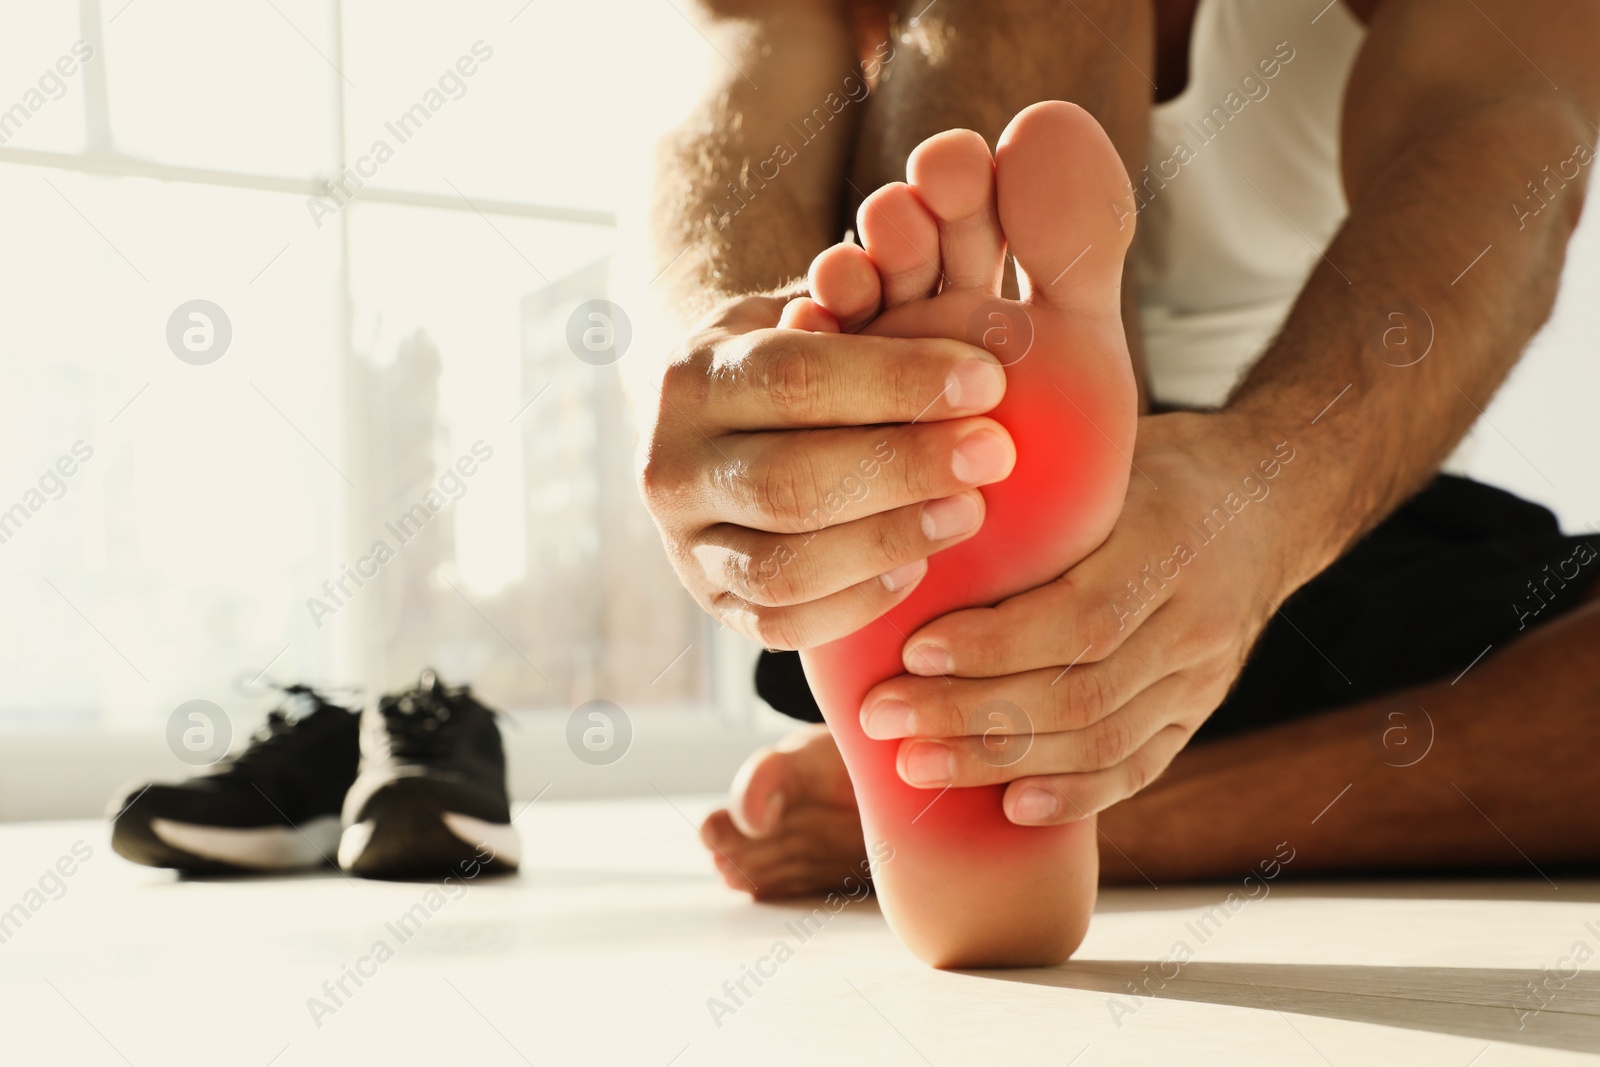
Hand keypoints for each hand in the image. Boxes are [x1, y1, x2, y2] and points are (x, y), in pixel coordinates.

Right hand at [639, 292, 1014, 648]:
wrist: (734, 430)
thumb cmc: (805, 362)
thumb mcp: (824, 315)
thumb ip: (863, 306)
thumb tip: (904, 291)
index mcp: (691, 377)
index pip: (791, 379)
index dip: (896, 382)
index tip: (985, 382)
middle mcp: (671, 467)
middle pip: (788, 482)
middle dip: (902, 468)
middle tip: (993, 453)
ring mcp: (685, 548)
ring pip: (782, 569)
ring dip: (887, 541)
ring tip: (968, 511)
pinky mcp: (714, 607)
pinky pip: (783, 626)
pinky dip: (857, 603)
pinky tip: (919, 569)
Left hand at [856, 411, 1312, 820]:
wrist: (1270, 501)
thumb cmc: (1154, 469)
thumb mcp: (1105, 457)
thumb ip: (1035, 490)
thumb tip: (915, 509)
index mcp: (1167, 541)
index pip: (1080, 616)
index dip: (993, 646)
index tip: (913, 650)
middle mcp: (1194, 619)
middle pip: (1080, 690)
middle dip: (970, 714)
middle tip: (884, 716)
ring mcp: (1203, 676)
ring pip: (1101, 739)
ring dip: (1000, 761)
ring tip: (916, 764)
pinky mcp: (1199, 711)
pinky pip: (1139, 767)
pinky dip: (1074, 795)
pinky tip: (1011, 807)